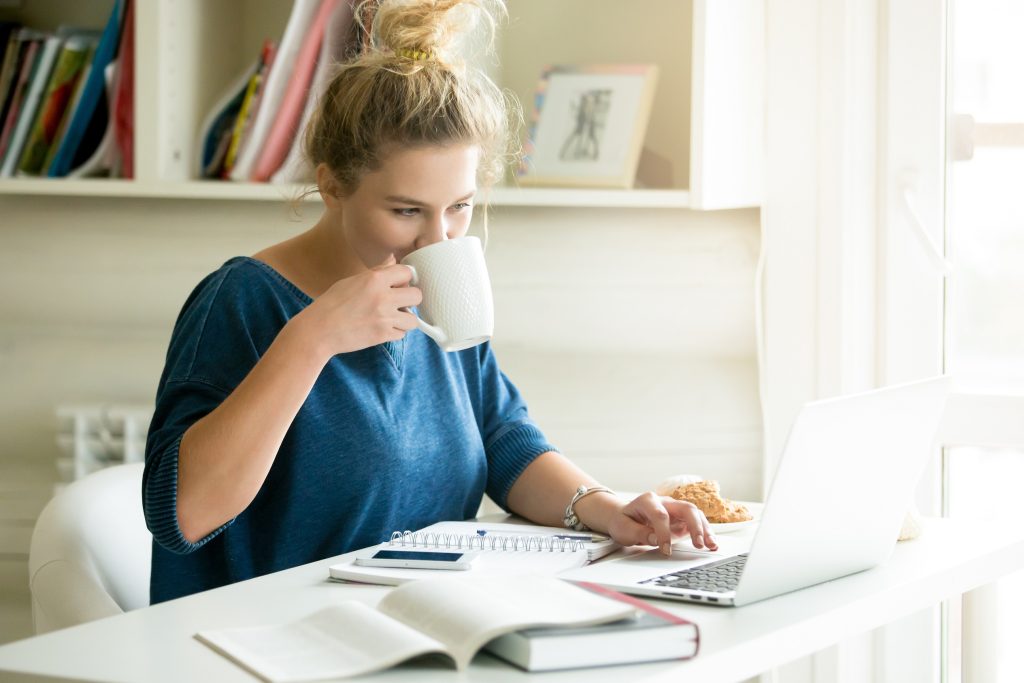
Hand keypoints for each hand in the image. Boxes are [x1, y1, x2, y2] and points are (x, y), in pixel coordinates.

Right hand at [293, 263, 421, 358]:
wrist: (318, 330)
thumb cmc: (331, 304)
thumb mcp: (351, 282)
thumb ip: (375, 276)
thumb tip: (394, 270)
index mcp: (374, 279)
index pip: (407, 272)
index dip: (405, 278)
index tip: (400, 284)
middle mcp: (383, 297)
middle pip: (417, 295)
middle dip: (410, 299)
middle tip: (399, 302)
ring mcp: (385, 317)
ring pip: (413, 319)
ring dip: (405, 318)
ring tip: (392, 318)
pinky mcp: (383, 335)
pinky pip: (402, 333)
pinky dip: (395, 332)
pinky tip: (383, 328)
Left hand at [606, 492, 717, 556]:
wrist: (625, 518)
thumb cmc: (624, 522)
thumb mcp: (624, 528)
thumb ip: (639, 533)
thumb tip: (657, 540)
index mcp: (648, 500)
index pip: (660, 515)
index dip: (664, 533)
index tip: (665, 549)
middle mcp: (665, 502)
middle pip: (685, 508)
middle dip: (694, 526)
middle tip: (698, 544)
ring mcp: (675, 509)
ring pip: (695, 514)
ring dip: (705, 530)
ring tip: (711, 545)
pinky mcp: (682, 519)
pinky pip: (697, 523)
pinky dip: (705, 533)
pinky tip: (712, 544)